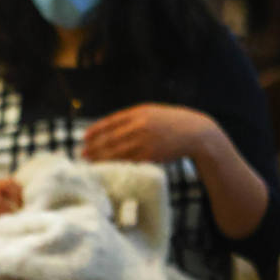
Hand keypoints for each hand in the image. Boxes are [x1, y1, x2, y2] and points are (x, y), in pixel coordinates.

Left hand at [81, 104, 217, 164]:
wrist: (196, 132)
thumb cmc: (171, 122)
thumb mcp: (152, 112)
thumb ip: (133, 118)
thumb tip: (110, 129)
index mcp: (139, 112)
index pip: (111, 121)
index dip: (96, 130)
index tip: (84, 137)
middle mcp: (140, 125)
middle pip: (111, 138)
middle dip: (95, 147)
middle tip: (82, 154)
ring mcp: (146, 140)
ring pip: (118, 151)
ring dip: (102, 158)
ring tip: (90, 163)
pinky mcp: (152, 154)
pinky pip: (130, 161)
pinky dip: (117, 164)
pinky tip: (109, 168)